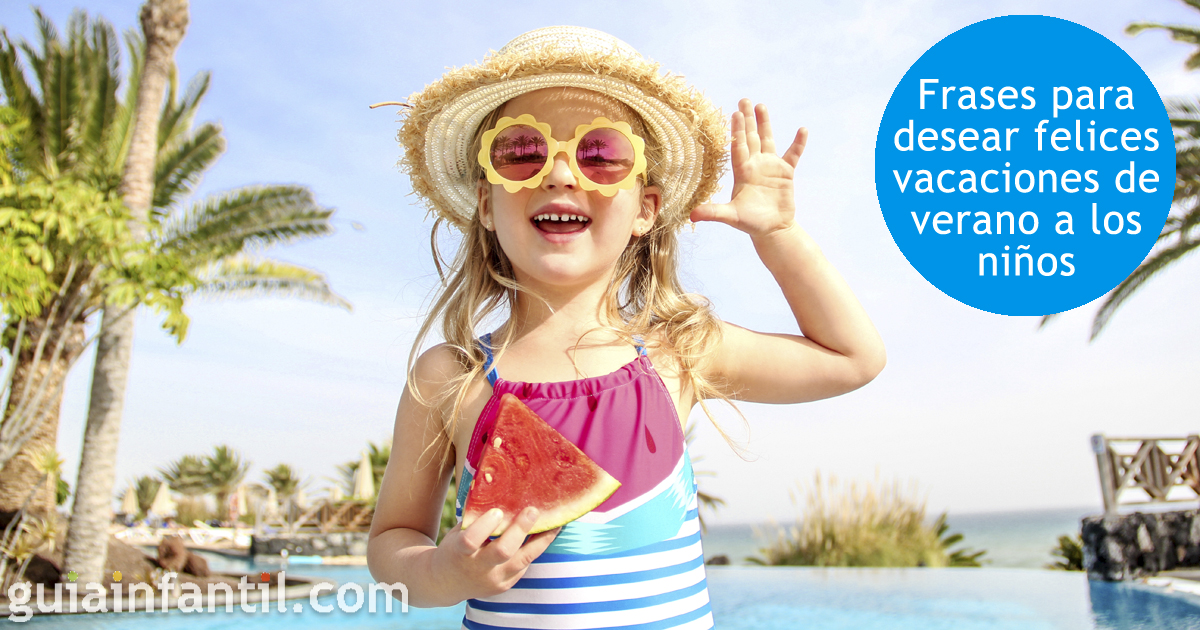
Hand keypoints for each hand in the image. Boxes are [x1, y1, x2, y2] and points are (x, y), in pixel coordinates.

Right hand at [431, 507, 559, 599]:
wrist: (446, 584)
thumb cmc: (454, 548)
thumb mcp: (456, 532)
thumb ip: (474, 514)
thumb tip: (491, 481)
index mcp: (459, 552)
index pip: (471, 541)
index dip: (485, 526)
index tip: (497, 511)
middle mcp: (478, 568)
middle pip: (502, 552)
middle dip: (519, 530)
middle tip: (532, 510)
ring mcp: (494, 579)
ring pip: (522, 560)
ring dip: (541, 539)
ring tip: (556, 521)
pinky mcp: (506, 584)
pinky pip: (525, 564)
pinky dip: (537, 547)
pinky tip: (549, 532)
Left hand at [690, 99, 807, 238]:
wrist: (771, 229)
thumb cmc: (750, 223)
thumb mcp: (731, 217)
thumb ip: (714, 213)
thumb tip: (692, 216)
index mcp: (741, 172)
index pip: (738, 147)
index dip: (737, 131)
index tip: (735, 114)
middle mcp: (754, 165)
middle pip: (750, 138)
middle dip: (747, 120)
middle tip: (744, 100)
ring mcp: (770, 167)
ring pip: (767, 140)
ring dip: (765, 124)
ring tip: (761, 106)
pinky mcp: (786, 172)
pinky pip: (793, 154)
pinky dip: (798, 143)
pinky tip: (802, 130)